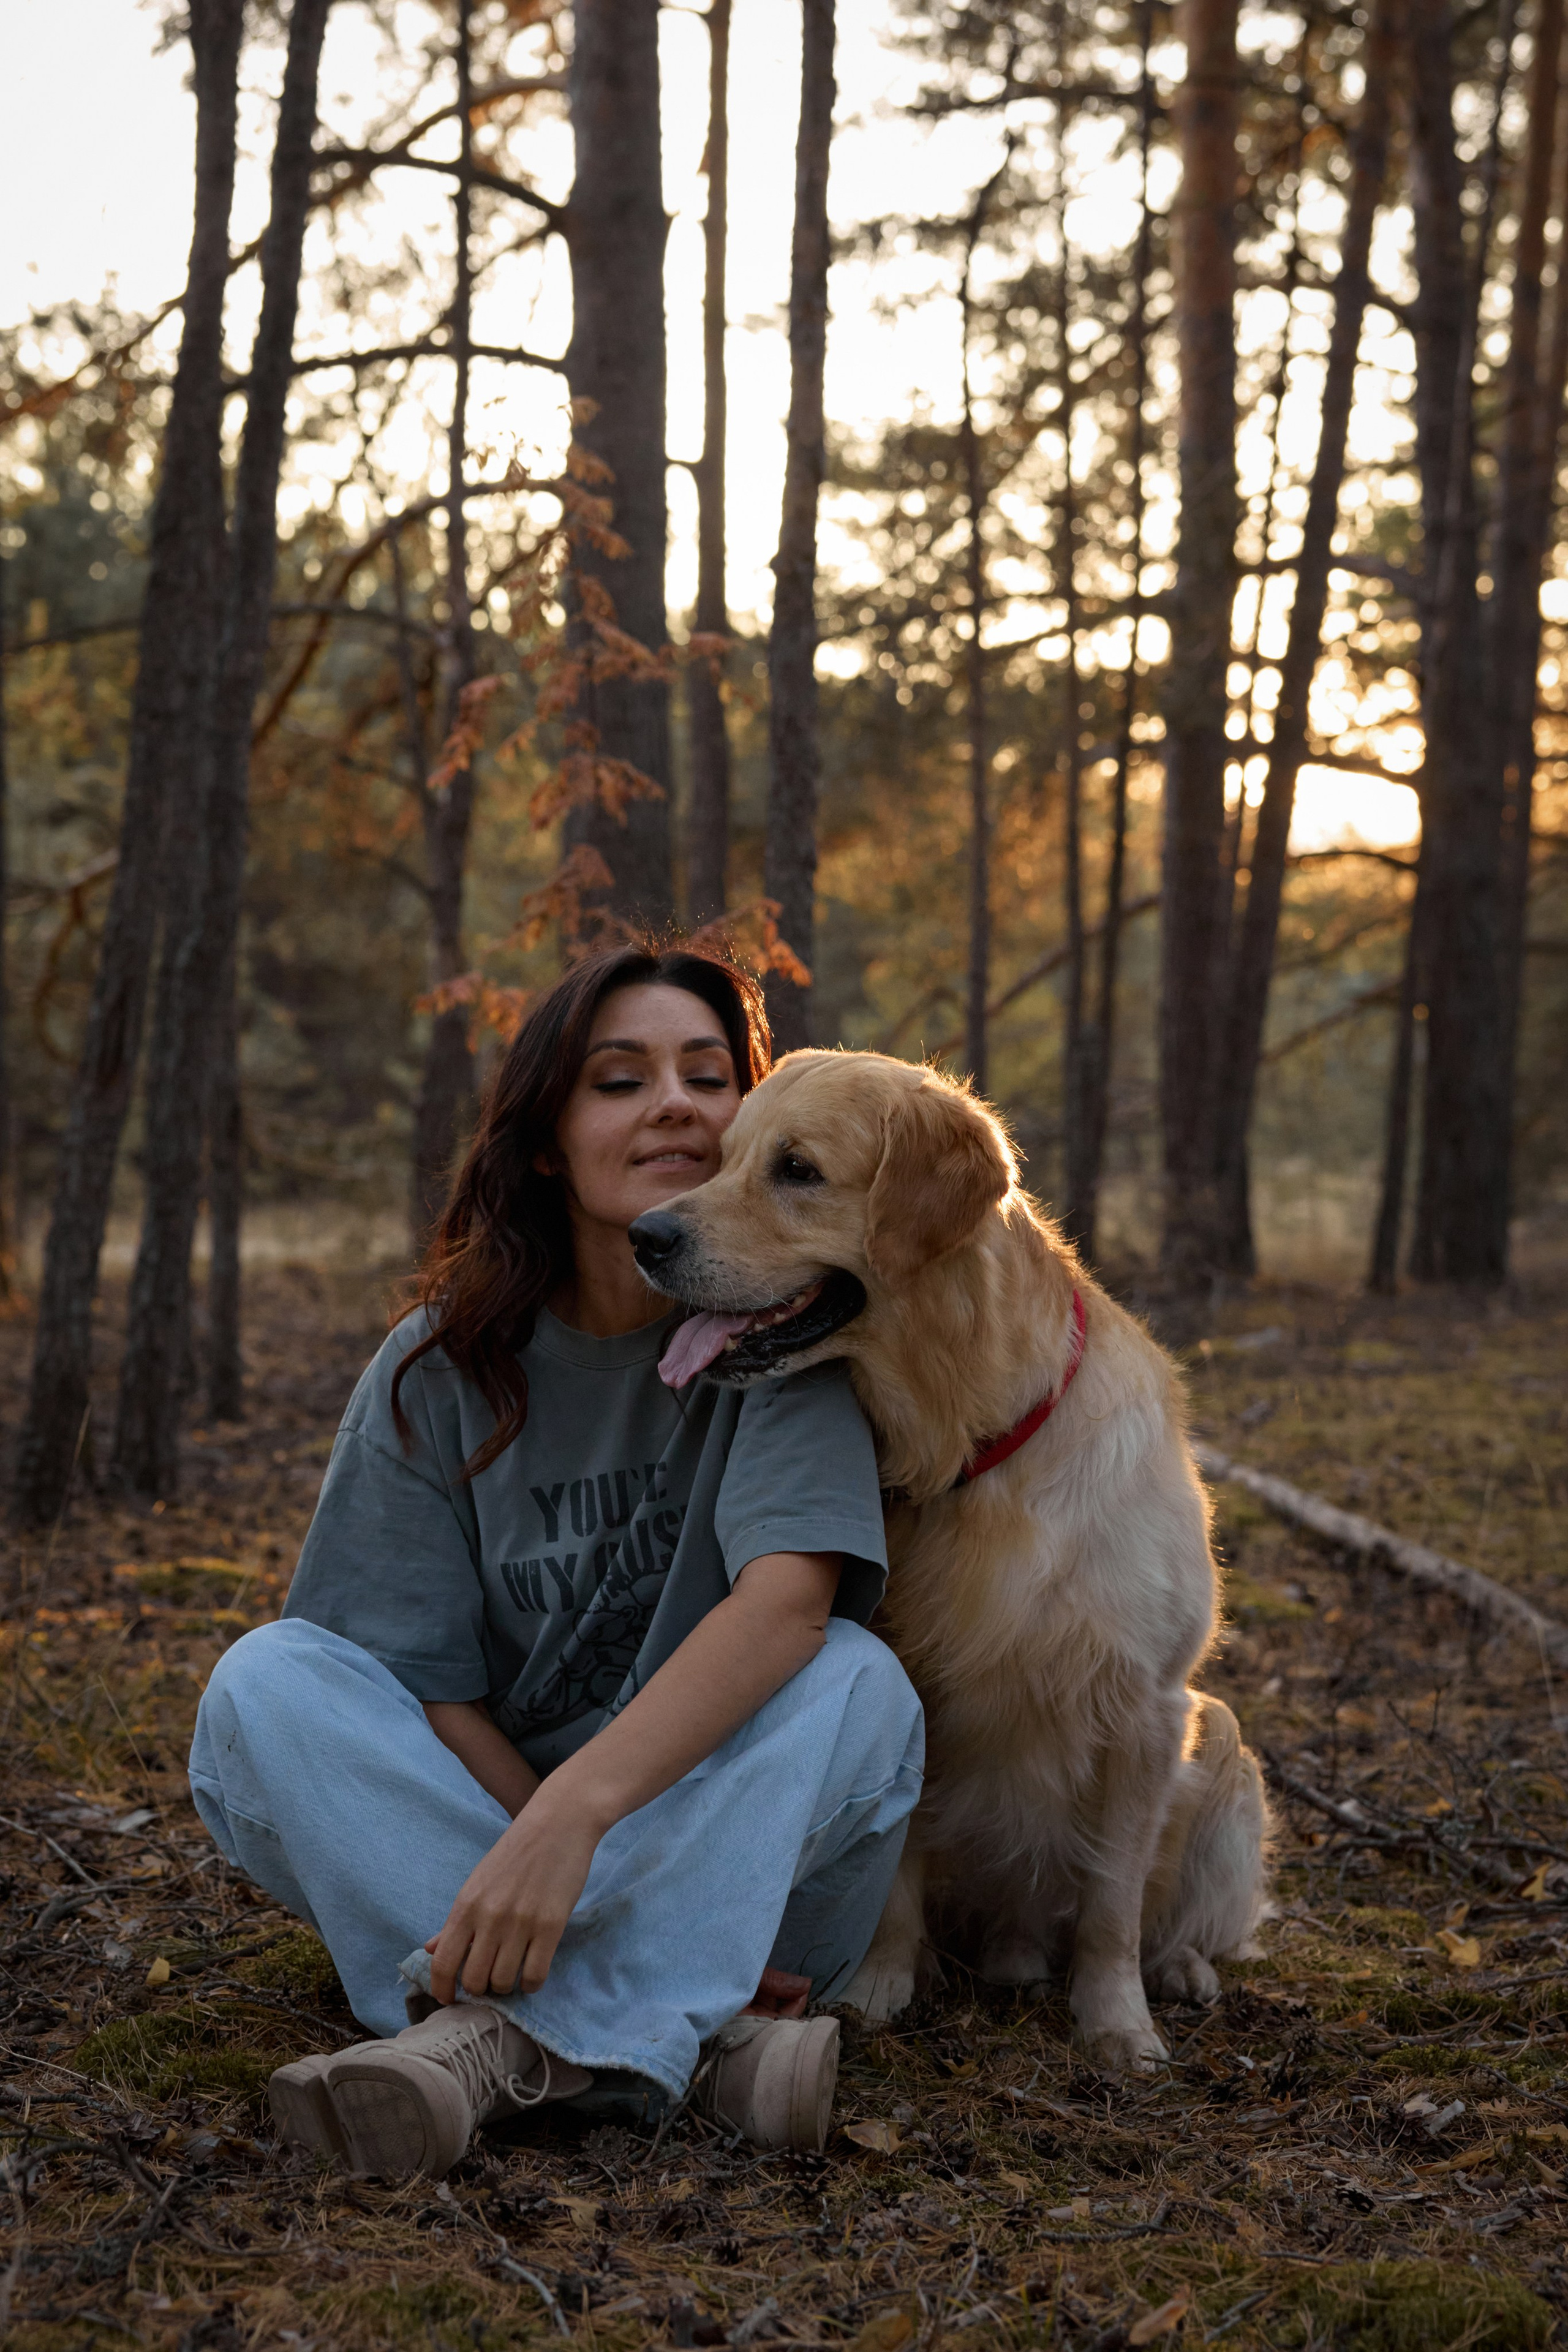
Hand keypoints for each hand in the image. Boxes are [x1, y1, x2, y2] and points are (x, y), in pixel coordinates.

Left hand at [425, 1791, 601, 2002]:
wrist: (558, 1823)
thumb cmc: (516, 1852)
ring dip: (506, 1986)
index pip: (443, 1963)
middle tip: (488, 1979)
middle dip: (479, 1989)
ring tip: (512, 1973)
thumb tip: (431, 1950)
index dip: (442, 1990)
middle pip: (474, 1980)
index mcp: (466, 1905)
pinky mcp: (552, 1926)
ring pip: (504, 1982)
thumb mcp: (478, 1882)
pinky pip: (535, 1976)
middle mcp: (489, 1917)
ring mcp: (521, 1923)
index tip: (448, 2000)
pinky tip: (532, 1972)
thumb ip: (455, 1920)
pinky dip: (531, 1984)